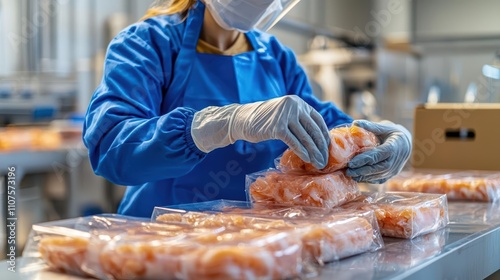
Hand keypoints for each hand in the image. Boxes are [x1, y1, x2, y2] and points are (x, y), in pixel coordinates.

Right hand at [191, 95, 330, 168]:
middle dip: (321, 147)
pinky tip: (307, 160)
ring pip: (305, 137)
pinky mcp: (277, 127)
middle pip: (313, 129)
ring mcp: (285, 116)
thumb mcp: (284, 114)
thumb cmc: (264, 120)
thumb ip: (298, 119)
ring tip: (319, 163)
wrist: (242, 119)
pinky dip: (302, 152)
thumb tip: (315, 137)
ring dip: (314, 152)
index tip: (328, 147)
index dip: (324, 135)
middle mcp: (294, 106)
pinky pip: (294, 142)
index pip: (317, 120)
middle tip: (326, 160)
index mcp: (297, 102)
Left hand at [346, 120, 411, 183]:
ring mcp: (394, 169)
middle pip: (377, 168)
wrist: (405, 143)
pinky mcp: (392, 174)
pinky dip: (368, 179)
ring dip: (363, 176)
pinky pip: (379, 179)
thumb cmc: (392, 133)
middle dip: (361, 171)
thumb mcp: (383, 127)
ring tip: (350, 175)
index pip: (377, 155)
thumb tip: (354, 123)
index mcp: (393, 147)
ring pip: (378, 175)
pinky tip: (358, 178)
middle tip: (347, 171)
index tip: (351, 163)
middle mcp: (395, 160)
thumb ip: (370, 126)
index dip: (363, 160)